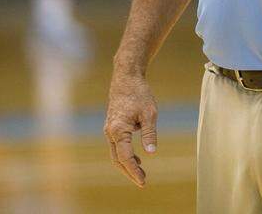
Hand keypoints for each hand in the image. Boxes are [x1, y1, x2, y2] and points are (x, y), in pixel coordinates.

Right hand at [104, 68, 158, 187]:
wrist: (126, 79)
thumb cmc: (139, 94)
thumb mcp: (150, 113)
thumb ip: (149, 133)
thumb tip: (151, 152)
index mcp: (118, 130)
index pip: (125, 157)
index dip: (134, 170)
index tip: (143, 180)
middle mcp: (110, 132)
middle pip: (117, 159)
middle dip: (129, 172)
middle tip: (142, 182)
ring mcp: (109, 130)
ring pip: (116, 153)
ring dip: (127, 164)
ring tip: (141, 174)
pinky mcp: (113, 127)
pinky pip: (118, 146)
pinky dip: (126, 155)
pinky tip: (138, 159)